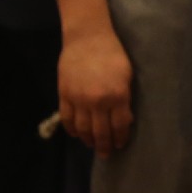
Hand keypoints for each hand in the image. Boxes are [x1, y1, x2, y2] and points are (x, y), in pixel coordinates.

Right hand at [57, 29, 134, 155]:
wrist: (87, 38)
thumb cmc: (113, 53)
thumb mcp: (127, 75)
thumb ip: (124, 98)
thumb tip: (124, 119)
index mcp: (117, 95)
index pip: (120, 126)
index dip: (120, 138)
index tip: (120, 145)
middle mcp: (98, 101)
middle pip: (101, 132)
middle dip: (104, 146)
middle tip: (106, 154)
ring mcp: (79, 99)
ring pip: (83, 129)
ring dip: (88, 140)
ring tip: (92, 145)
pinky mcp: (64, 95)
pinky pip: (67, 119)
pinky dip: (72, 130)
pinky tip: (76, 134)